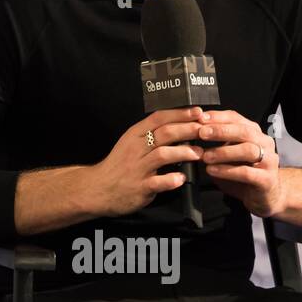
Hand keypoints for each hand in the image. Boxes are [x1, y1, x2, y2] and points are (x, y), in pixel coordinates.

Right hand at [88, 105, 209, 216]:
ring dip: (184, 153)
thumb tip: (178, 124)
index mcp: (135, 135)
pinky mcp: (139, 187)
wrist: (97, 188)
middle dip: (188, 130)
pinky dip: (172, 179)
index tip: (197, 112)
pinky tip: (181, 178)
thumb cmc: (119, 165)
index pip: (159, 118)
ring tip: (198, 154)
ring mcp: (137, 168)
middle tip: (204, 131)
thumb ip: (150, 134)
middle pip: (165, 133)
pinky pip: (158, 182)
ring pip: (163, 154)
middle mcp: (136, 148)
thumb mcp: (130, 143)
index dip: (180, 113)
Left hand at [198, 109, 282, 217]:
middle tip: (202, 133)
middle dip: (221, 131)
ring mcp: (268, 161)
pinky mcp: (266, 180)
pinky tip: (213, 171)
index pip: (237, 118)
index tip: (200, 118)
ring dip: (223, 152)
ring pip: (248, 150)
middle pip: (244, 131)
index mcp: (254, 133)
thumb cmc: (245, 173)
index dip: (218, 117)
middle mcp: (264, 143)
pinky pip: (246, 173)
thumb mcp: (230, 155)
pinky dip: (227, 171)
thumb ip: (217, 144)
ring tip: (205, 156)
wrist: (266, 196)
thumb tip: (193, 135)